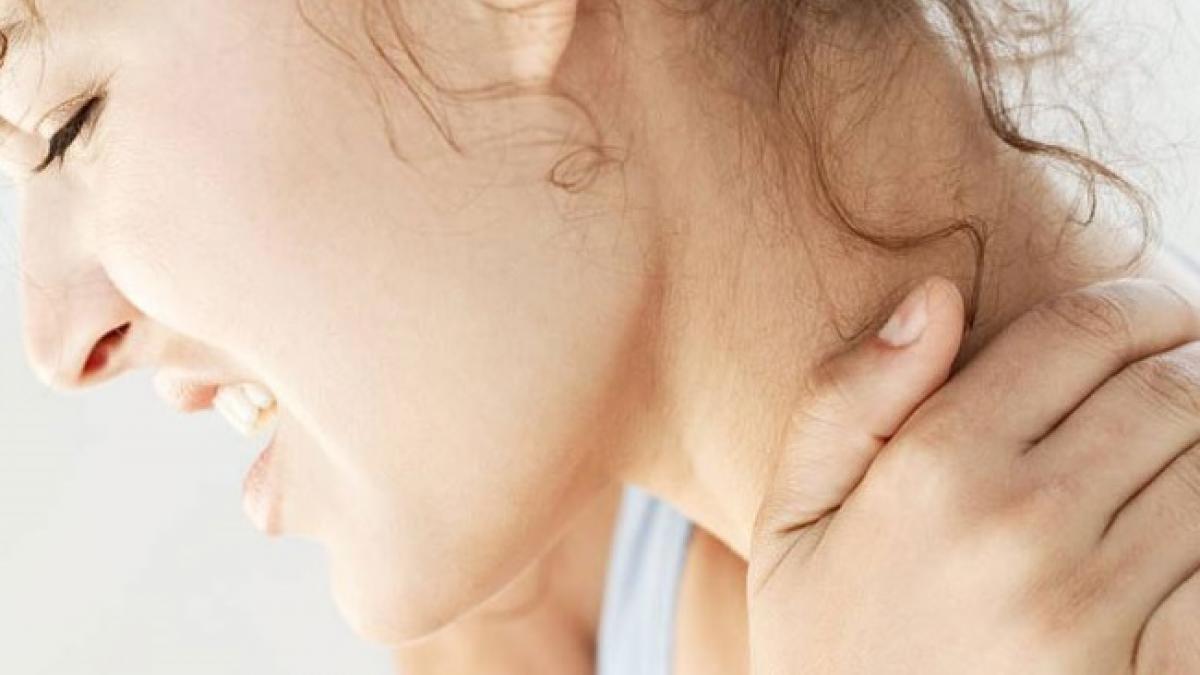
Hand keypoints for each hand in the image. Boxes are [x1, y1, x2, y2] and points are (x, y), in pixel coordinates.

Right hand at [747, 276, 1199, 673]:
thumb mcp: (791, 521)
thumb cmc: (833, 643)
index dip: (1138, 305)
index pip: (1084, 333)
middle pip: (1174, 389)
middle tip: (1186, 368)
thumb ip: (846, 399)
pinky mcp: (1150, 674)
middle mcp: (1019, 528)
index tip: (1153, 314)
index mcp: (933, 469)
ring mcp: (1094, 610)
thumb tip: (937, 296)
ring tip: (1187, 444)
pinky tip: (1183, 528)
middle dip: (1194, 361)